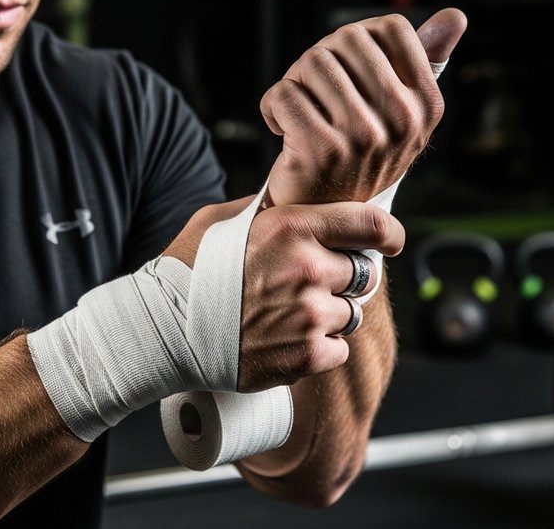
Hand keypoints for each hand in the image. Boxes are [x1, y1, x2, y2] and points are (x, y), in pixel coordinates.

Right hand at [163, 198, 404, 392]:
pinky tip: (287, 341)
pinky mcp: (307, 354)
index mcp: (291, 226)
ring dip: (331, 315)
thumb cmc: (187, 273)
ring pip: (351, 314)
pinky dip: (320, 349)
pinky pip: (338, 349)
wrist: (163, 332)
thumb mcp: (222, 222)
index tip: (390, 241)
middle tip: (311, 286)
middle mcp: (307, 267)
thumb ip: (270, 209)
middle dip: (344, 279)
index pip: (370, 224)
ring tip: (290, 316)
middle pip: (364, 273)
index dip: (388, 233)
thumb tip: (300, 199)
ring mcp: (310, 314)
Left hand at [261, 8, 467, 206]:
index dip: (356, 43)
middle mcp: (402, 122)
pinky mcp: (321, 150)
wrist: (325, 217)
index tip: (348, 74)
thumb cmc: (359, 155)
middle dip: (321, 60)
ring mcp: (363, 137)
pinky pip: (283, 93)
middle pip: (346, 38)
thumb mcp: (401, 113)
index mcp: (427, 105)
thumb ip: (425, 61)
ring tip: (302, 113)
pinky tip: (283, 128)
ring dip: (295, 83)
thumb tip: (454, 17)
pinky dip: (272, 107)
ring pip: (311, 62)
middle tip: (316, 95)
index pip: (389, 29)